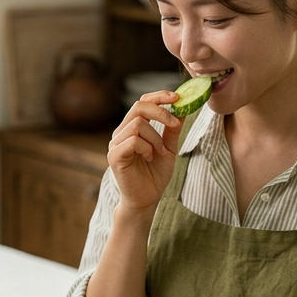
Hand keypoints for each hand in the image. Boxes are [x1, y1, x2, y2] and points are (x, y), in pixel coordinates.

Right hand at [108, 91, 183, 212]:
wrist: (146, 200)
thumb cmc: (154, 175)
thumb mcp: (169, 149)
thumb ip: (172, 130)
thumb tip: (183, 109)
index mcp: (133, 128)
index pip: (143, 102)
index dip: (159, 96)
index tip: (177, 97)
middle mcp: (122, 132)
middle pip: (139, 106)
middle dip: (160, 112)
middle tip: (175, 123)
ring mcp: (116, 143)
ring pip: (137, 124)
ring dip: (155, 137)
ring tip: (161, 152)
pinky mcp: (114, 156)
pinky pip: (133, 140)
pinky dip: (147, 147)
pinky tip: (150, 158)